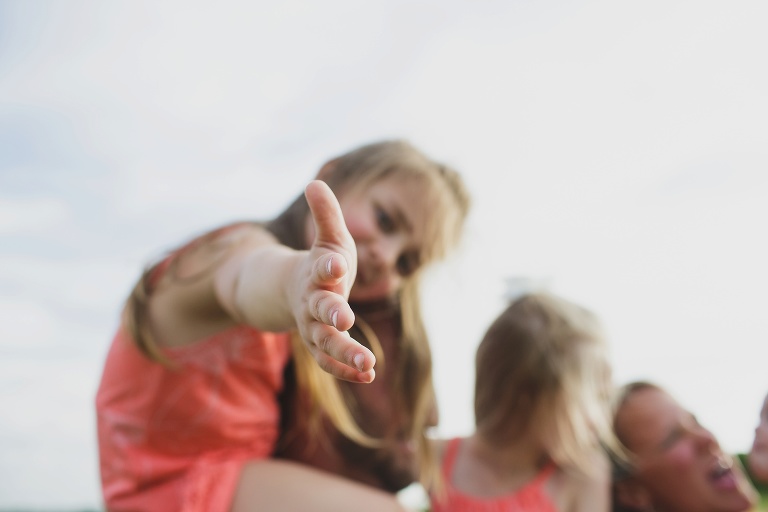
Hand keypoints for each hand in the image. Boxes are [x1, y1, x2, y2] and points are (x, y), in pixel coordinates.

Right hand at [292, 180, 375, 382]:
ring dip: (346, 353)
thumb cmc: (323, 263)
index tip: (337, 265)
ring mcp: (314, 327)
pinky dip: (347, 369)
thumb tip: (315, 182)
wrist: (296, 292)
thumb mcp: (329, 238)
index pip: (321, 269)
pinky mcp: (321, 345)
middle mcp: (312, 302)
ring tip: (369, 364)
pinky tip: (370, 375)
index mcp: (316, 274)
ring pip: (325, 343)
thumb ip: (325, 214)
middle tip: (345, 319)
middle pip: (320, 310)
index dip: (327, 266)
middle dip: (332, 314)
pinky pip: (330, 361)